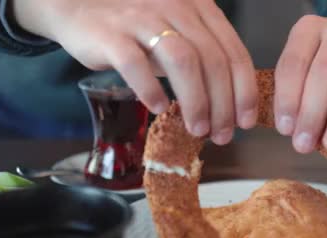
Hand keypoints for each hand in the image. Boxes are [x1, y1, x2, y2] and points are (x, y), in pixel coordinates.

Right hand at [14, 0, 257, 144]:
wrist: (80, 7)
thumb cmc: (138, 29)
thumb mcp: (179, 35)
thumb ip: (205, 60)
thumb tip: (231, 108)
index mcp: (200, 8)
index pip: (234, 52)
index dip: (244, 90)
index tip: (246, 121)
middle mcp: (176, 7)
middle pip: (211, 60)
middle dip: (222, 104)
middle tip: (222, 135)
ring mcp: (143, 18)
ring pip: (182, 61)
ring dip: (195, 101)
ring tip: (198, 129)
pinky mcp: (111, 34)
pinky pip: (136, 64)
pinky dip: (151, 90)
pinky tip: (160, 108)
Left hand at [274, 7, 326, 152]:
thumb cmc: (325, 57)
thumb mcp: (303, 64)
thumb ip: (295, 92)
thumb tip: (292, 130)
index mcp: (309, 29)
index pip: (294, 63)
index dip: (288, 98)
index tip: (285, 129)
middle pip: (325, 71)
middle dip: (312, 113)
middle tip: (304, 144)